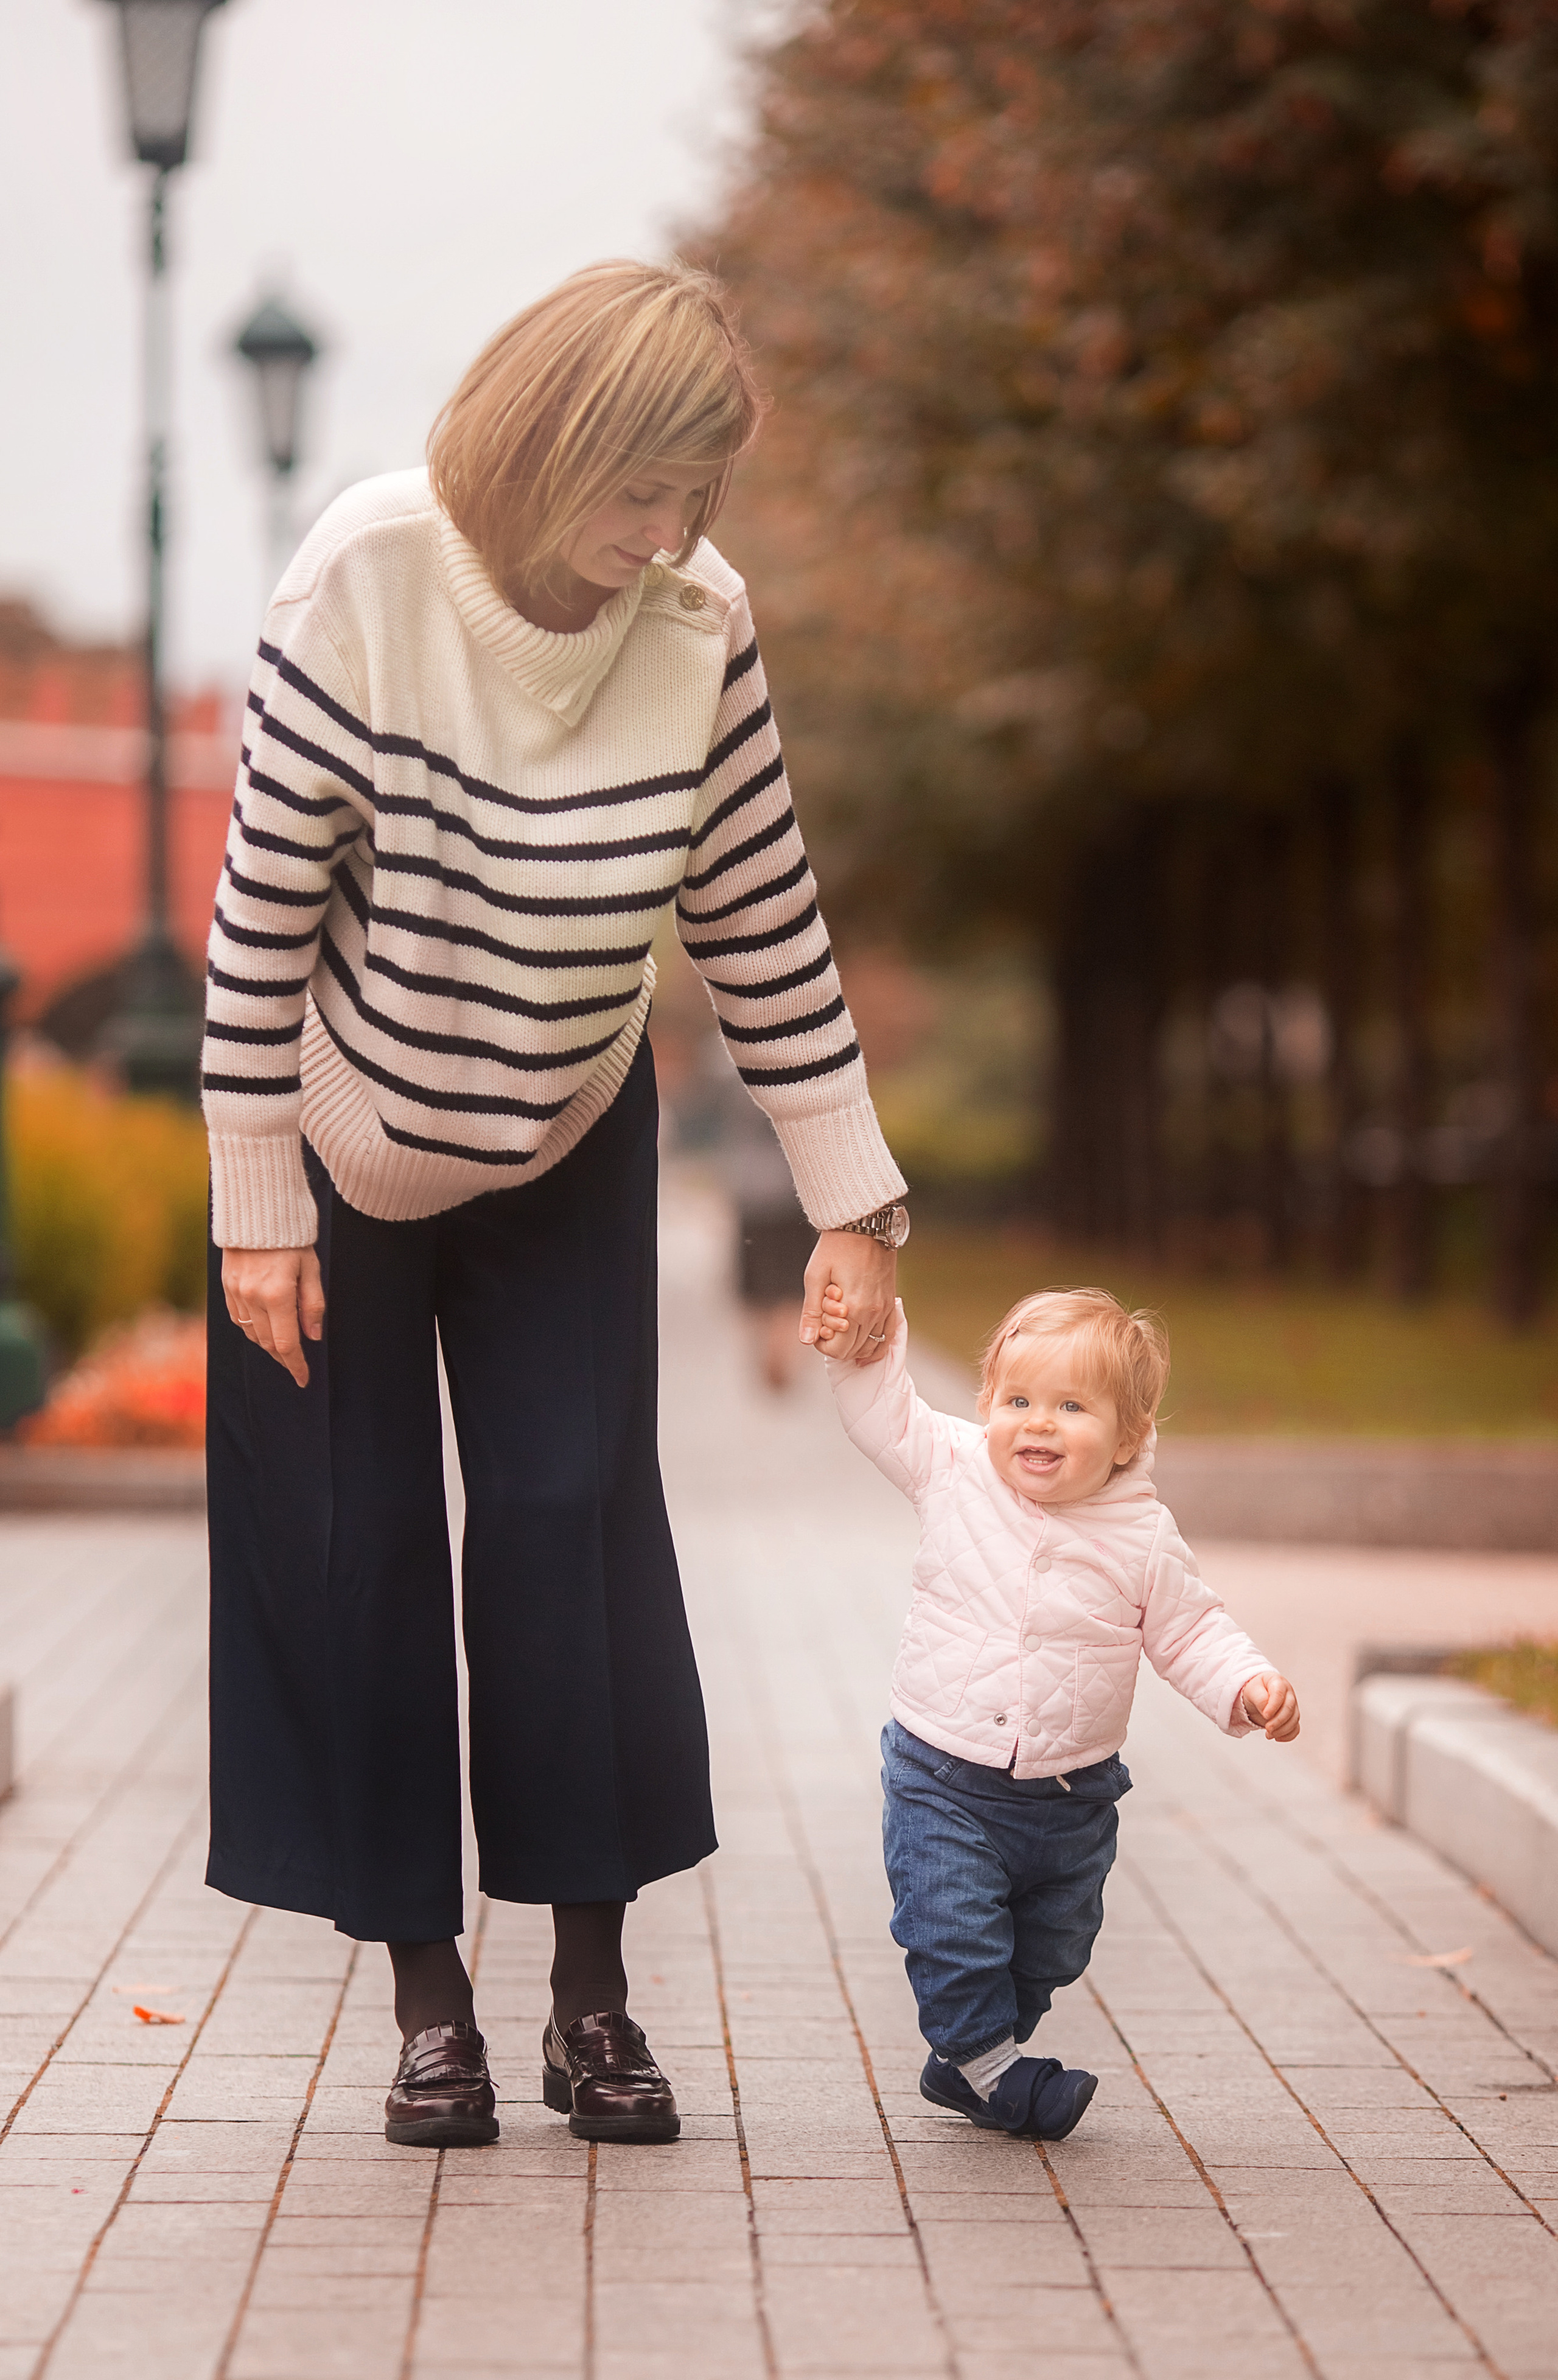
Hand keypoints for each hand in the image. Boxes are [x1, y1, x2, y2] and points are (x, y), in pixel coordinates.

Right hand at [221, 1246, 325, 1387]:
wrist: (257, 1211)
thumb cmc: (292, 1238)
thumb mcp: (311, 1268)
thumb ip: (312, 1304)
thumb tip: (313, 1336)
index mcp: (277, 1294)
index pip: (286, 1343)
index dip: (296, 1364)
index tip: (303, 1379)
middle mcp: (253, 1297)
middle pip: (268, 1342)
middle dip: (283, 1358)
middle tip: (296, 1365)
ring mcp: (236, 1293)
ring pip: (251, 1333)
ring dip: (267, 1344)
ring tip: (283, 1348)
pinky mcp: (226, 1286)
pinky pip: (238, 1319)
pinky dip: (251, 1329)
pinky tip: (263, 1327)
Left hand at [800, 1231, 895, 1363]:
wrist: (864, 1224)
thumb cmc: (836, 1247)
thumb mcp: (815, 1276)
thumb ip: (811, 1312)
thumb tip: (806, 1340)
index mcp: (853, 1309)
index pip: (838, 1350)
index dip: (822, 1344)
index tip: (817, 1326)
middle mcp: (873, 1313)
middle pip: (854, 1351)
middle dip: (836, 1343)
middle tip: (827, 1321)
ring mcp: (885, 1309)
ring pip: (872, 1346)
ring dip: (854, 1343)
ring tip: (841, 1325)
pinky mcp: (891, 1302)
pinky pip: (888, 1335)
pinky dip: (874, 1342)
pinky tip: (862, 1336)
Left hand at [1240, 1671, 1299, 1742]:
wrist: (1257, 1695)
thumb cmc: (1255, 1690)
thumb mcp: (1252, 1690)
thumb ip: (1259, 1699)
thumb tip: (1267, 1713)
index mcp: (1278, 1682)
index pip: (1279, 1693)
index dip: (1273, 1706)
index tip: (1265, 1715)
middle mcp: (1288, 1693)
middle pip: (1289, 1708)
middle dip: (1278, 1721)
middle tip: (1267, 1729)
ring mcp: (1293, 1706)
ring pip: (1294, 1719)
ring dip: (1282, 1730)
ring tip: (1268, 1735)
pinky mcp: (1292, 1718)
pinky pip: (1295, 1728)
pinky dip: (1288, 1735)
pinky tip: (1277, 1738)